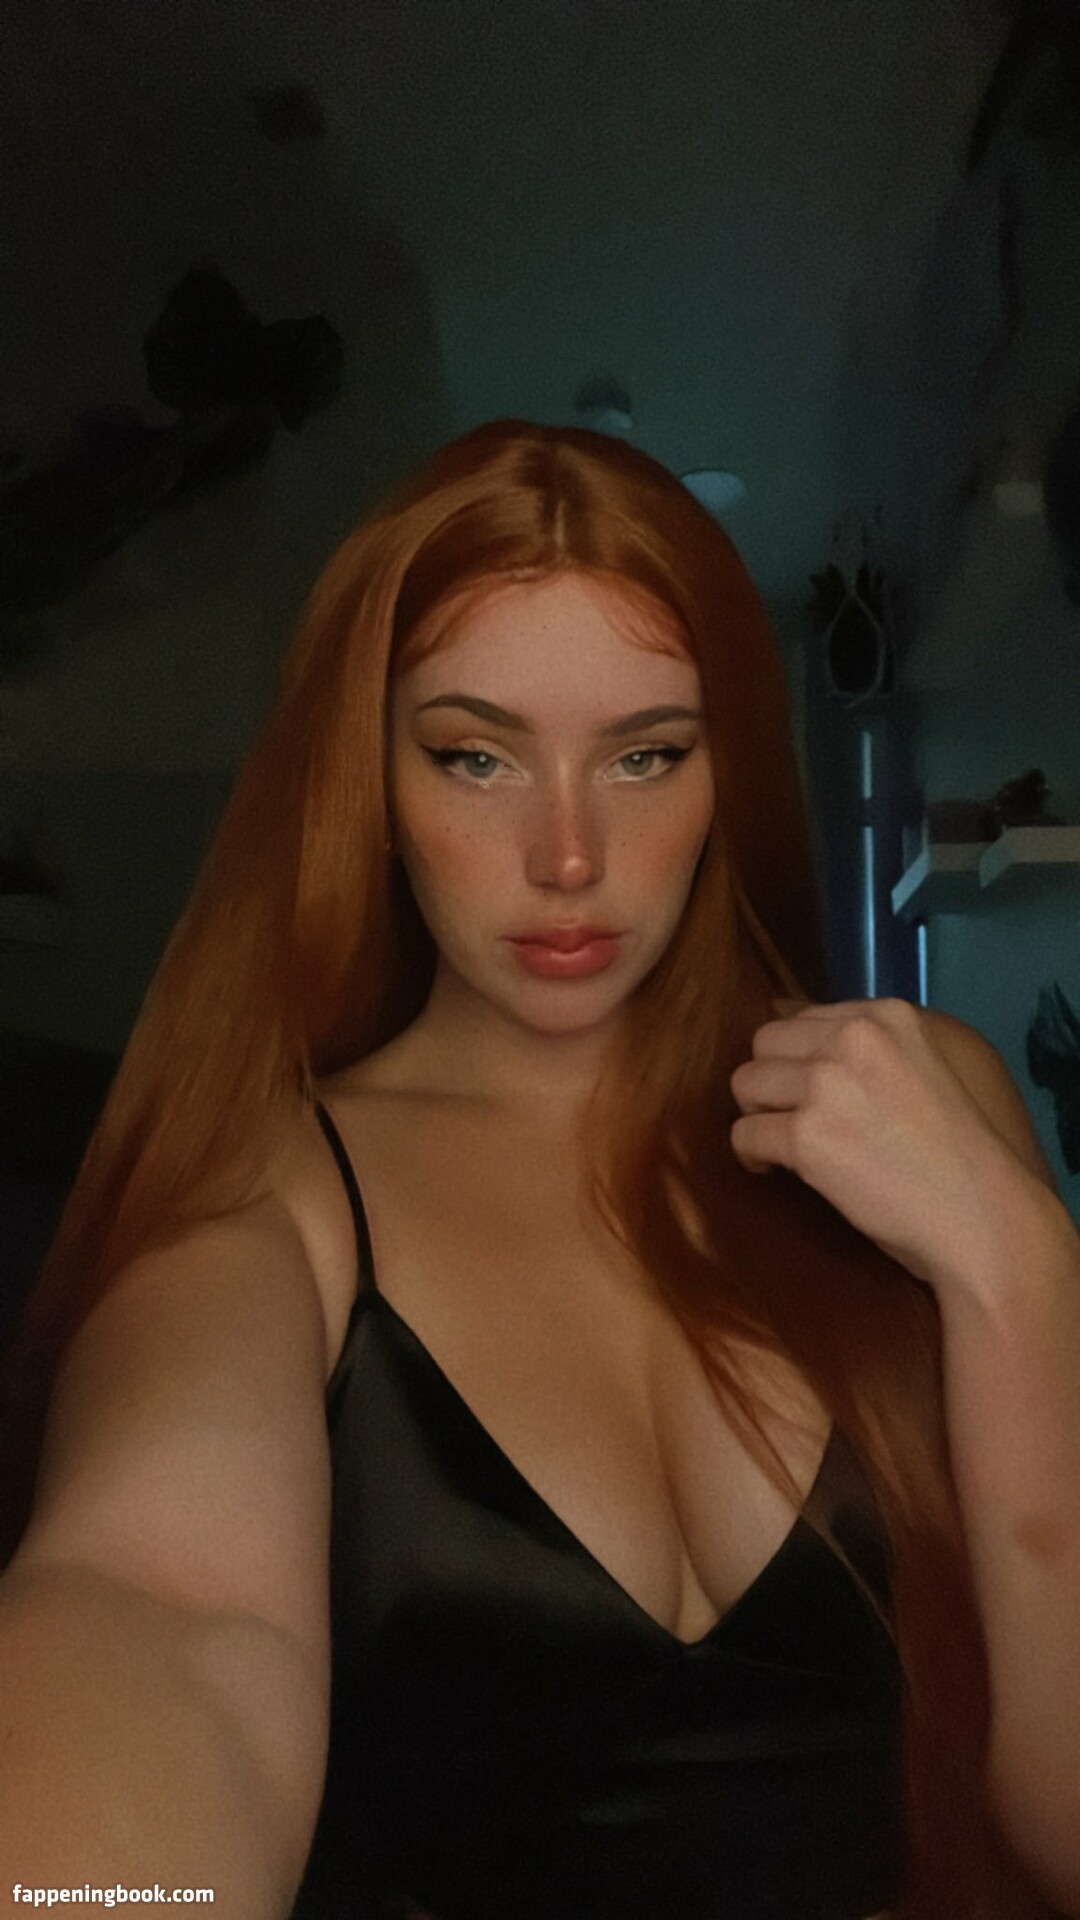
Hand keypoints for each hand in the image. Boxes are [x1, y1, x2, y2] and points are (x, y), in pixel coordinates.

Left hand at [729, 995, 1039, 1289]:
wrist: (981, 1217)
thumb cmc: (961, 1154)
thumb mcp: (926, 1066)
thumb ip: (872, 1045)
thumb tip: (791, 1026)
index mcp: (889, 1016)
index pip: (805, 1017)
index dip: (800, 1058)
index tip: (811, 1091)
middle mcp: (853, 1038)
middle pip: (766, 1042)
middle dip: (772, 1080)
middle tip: (791, 1117)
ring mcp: (827, 1085)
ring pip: (745, 1083)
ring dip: (759, 1115)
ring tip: (783, 1144)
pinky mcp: (805, 1137)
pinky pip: (743, 1135)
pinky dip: (752, 1157)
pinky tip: (776, 1170)